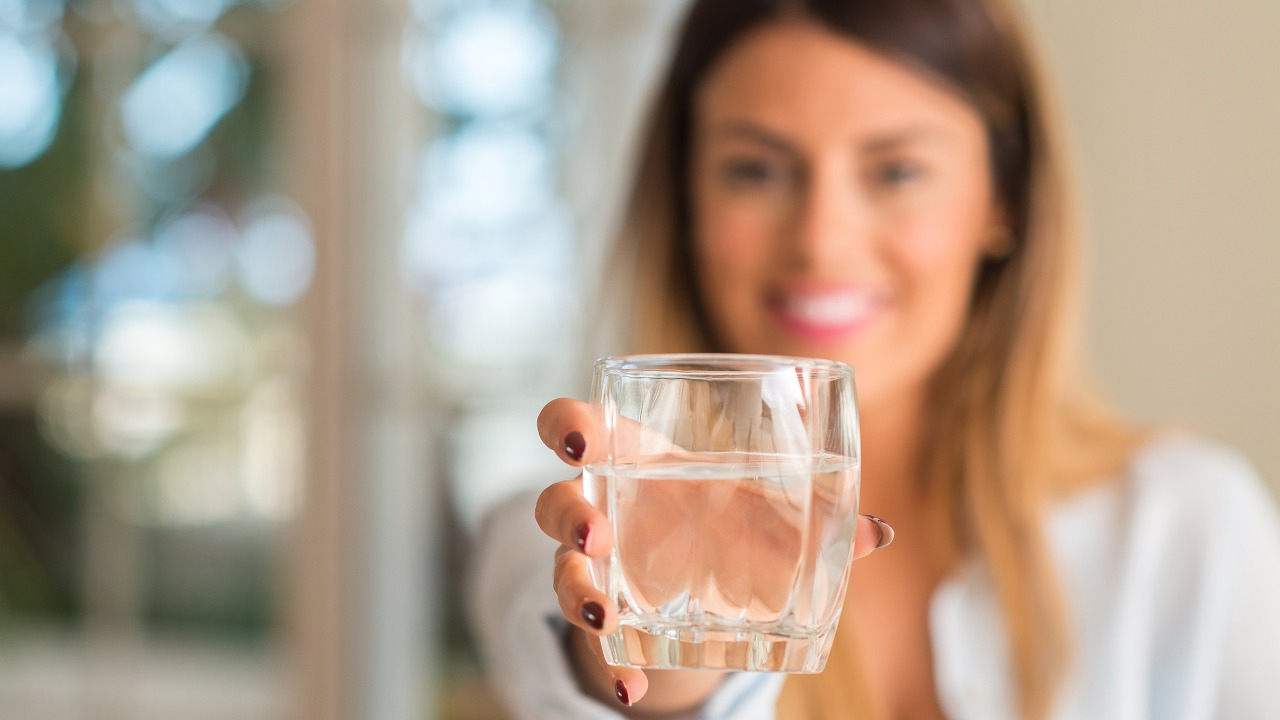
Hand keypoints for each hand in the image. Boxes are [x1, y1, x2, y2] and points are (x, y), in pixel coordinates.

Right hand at [534, 398, 893, 710]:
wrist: (705, 582)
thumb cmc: (727, 519)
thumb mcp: (765, 514)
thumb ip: (815, 519)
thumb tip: (880, 532)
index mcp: (632, 459)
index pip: (573, 428)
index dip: (565, 428)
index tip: (582, 444)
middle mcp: (601, 508)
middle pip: (553, 501)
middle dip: (567, 515)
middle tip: (598, 534)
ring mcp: (596, 566)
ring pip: (561, 571)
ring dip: (577, 591)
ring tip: (606, 614)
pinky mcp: (606, 616)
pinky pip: (593, 642)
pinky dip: (611, 667)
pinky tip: (632, 688)